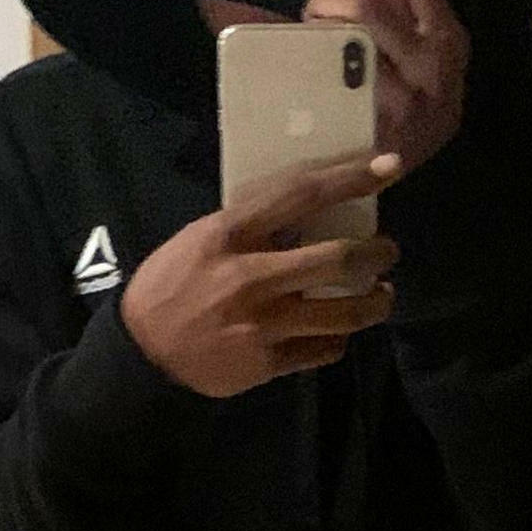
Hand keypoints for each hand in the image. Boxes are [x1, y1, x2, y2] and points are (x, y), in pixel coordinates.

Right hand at [119, 149, 401, 398]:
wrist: (142, 353)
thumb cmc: (171, 285)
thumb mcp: (201, 238)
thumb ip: (250, 225)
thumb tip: (306, 208)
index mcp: (230, 235)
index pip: (302, 196)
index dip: (351, 179)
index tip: (389, 166)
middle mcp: (251, 278)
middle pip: (338, 261)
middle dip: (377, 254)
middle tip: (387, 251)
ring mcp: (262, 325)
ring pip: (343, 314)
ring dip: (374, 303)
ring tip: (381, 295)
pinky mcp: (266, 363)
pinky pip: (323, 350)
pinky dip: (339, 338)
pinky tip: (339, 330)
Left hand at [304, 0, 467, 179]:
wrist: (394, 182)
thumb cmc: (402, 111)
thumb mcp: (423, 63)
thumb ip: (404, 20)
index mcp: (450, 40)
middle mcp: (436, 67)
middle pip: (370, 5)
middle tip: (315, 15)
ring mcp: (406, 101)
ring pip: (348, 37)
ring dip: (317, 27)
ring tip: (307, 40)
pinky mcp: (376, 129)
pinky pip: (330, 79)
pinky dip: (307, 64)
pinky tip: (301, 70)